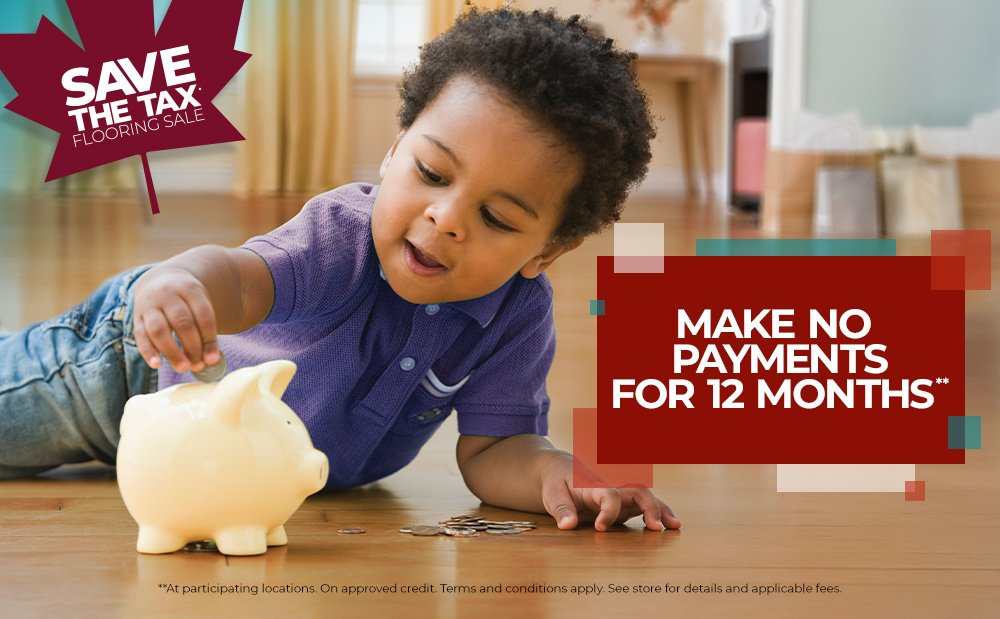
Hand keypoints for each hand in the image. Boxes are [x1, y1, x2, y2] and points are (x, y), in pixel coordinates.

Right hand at [132, 265, 220, 372]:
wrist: (159, 280)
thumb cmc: (187, 301)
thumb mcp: (200, 304)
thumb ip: (206, 330)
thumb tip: (211, 360)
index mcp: (190, 289)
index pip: (203, 315)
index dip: (209, 339)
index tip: (212, 359)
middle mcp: (168, 294)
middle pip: (182, 322)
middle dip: (192, 347)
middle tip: (199, 366)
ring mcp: (150, 305)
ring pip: (159, 329)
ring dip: (172, 352)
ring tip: (183, 368)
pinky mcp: (137, 317)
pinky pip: (140, 335)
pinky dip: (148, 351)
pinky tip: (156, 364)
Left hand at [540, 455, 680, 531]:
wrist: (561, 470)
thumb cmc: (556, 482)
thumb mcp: (552, 494)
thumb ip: (561, 509)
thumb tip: (567, 525)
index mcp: (594, 484)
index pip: (609, 495)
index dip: (608, 511)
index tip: (600, 528)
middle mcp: (612, 487)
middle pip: (636, 491)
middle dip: (649, 507)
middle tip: (655, 527)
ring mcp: (620, 496)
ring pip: (646, 498)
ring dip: (660, 511)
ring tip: (675, 526)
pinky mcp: (624, 505)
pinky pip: (644, 508)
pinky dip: (658, 515)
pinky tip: (669, 527)